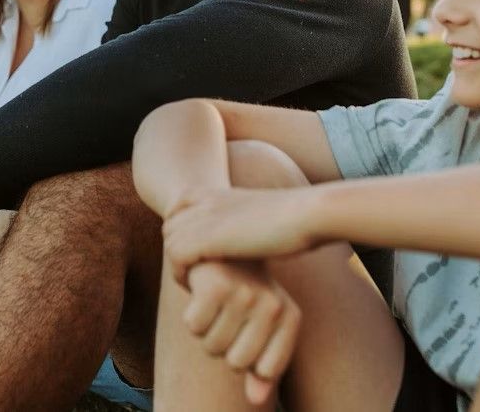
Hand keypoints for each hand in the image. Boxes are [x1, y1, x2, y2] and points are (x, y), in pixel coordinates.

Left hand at [163, 187, 319, 281]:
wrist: (309, 214)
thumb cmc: (295, 219)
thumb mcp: (260, 215)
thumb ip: (242, 222)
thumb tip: (246, 236)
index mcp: (216, 191)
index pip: (178, 210)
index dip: (182, 233)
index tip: (196, 257)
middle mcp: (206, 199)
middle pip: (171, 227)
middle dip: (177, 251)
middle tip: (193, 276)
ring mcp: (204, 216)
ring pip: (170, 243)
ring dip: (178, 266)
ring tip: (194, 286)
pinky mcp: (207, 237)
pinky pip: (176, 256)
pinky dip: (181, 274)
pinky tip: (197, 288)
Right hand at [181, 260, 300, 406]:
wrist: (219, 243)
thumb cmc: (241, 293)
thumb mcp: (258, 327)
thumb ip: (260, 368)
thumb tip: (256, 400)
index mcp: (289, 317)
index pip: (266, 371)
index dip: (247, 359)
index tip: (246, 333)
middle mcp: (272, 306)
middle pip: (236, 364)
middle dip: (223, 346)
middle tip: (226, 316)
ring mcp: (245, 295)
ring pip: (212, 347)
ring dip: (205, 331)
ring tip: (215, 303)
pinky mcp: (216, 286)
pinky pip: (194, 326)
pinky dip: (191, 315)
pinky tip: (201, 293)